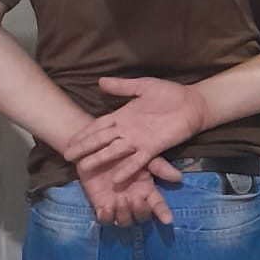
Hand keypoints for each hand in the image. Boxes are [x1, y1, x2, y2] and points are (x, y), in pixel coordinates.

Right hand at [64, 76, 209, 188]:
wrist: (192, 103)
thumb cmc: (168, 94)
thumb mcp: (143, 86)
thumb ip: (122, 86)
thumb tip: (99, 81)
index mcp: (122, 116)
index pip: (98, 126)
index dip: (84, 133)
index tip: (69, 141)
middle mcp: (127, 131)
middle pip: (102, 140)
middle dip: (85, 148)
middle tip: (68, 157)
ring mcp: (139, 141)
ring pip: (115, 151)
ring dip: (100, 160)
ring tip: (84, 168)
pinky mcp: (153, 148)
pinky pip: (138, 161)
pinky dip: (128, 169)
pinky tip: (117, 178)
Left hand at [78, 155, 177, 228]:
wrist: (93, 150)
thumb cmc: (121, 153)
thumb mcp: (143, 158)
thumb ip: (159, 167)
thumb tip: (178, 177)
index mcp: (146, 190)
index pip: (158, 205)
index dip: (163, 213)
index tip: (168, 220)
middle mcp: (133, 201)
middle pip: (142, 216)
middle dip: (141, 211)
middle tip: (136, 199)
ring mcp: (117, 206)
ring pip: (125, 221)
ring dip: (124, 214)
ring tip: (121, 200)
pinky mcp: (101, 207)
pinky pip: (106, 220)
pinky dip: (107, 216)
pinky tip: (106, 207)